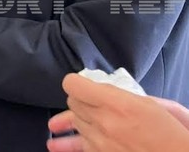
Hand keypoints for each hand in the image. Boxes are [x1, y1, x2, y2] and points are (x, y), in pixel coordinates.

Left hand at [47, 73, 188, 151]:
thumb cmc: (171, 135)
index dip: (75, 82)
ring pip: (74, 122)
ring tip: (55, 125)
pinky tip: (54, 144)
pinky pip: (78, 146)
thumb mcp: (151, 104)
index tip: (79, 83)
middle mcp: (104, 121)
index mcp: (117, 104)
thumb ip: (122, 93)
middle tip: (87, 101)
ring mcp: (100, 141)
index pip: (74, 85)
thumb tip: (102, 86)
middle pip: (73, 102)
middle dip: (79, 99)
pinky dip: (69, 144)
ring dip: (74, 120)